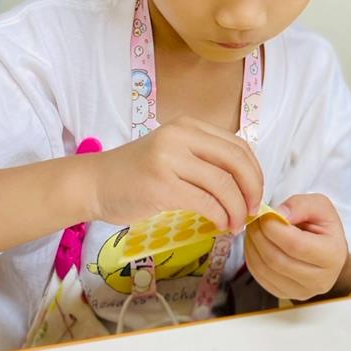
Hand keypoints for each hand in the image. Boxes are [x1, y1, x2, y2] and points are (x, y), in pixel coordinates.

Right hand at [86, 116, 263, 230]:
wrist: (94, 183)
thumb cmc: (136, 173)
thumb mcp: (174, 153)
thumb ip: (205, 160)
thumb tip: (246, 184)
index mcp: (188, 126)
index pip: (238, 146)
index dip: (255, 172)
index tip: (256, 194)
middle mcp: (180, 136)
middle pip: (236, 162)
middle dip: (252, 190)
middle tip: (253, 210)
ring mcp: (169, 159)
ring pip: (223, 184)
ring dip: (237, 209)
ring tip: (236, 224)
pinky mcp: (161, 185)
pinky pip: (205, 202)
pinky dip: (219, 216)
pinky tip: (219, 225)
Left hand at [245, 193, 349, 300]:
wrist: (327, 252)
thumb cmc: (323, 228)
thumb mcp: (320, 206)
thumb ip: (301, 205)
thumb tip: (278, 214)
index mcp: (332, 256)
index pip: (295, 245)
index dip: (273, 228)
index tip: (265, 213)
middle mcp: (319, 280)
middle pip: (277, 260)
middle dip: (259, 236)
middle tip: (254, 219)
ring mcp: (302, 291)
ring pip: (265, 270)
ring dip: (252, 246)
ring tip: (253, 229)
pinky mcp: (286, 295)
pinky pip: (260, 278)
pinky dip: (252, 258)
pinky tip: (255, 243)